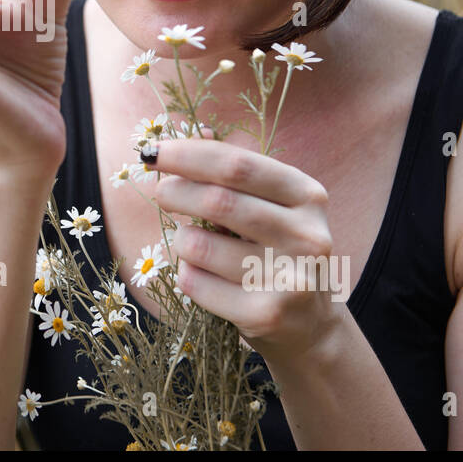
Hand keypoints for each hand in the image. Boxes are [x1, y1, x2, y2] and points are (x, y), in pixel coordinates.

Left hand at [148, 138, 346, 363]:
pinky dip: (185, 273)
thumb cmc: (276, 252)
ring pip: (200, 245)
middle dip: (175, 192)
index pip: (238, 165)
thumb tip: (188, 136)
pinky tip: (199, 275)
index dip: (188, 155)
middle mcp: (306, 235)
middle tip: (161, 193)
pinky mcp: (267, 314)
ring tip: (191, 243)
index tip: (153, 151)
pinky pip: (196, 283)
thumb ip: (234, 173)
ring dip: (182, 240)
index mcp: (306, 196)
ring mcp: (290, 277)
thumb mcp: (271, 206)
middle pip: (218, 201)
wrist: (310, 325)